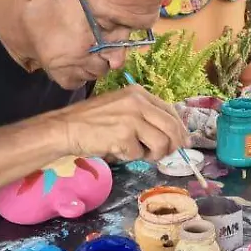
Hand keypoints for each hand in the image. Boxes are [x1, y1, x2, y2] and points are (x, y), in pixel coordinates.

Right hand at [52, 86, 189, 162]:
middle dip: (173, 145)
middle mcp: (138, 102)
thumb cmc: (93, 121)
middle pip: (171, 127)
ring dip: (152, 154)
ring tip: (137, 152)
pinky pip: (139, 154)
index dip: (180, 128)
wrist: (66, 127)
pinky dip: (130, 157)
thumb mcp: (122, 108)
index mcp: (139, 93)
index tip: (184, 141)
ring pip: (161, 143)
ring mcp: (132, 118)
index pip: (170, 110)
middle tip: (168, 154)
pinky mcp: (124, 135)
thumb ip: (145, 116)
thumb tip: (173, 136)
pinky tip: (117, 150)